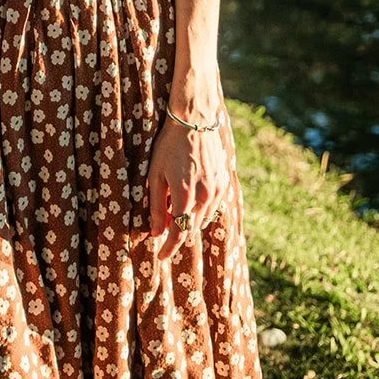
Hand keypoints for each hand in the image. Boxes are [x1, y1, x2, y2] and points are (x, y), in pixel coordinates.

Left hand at [146, 109, 229, 260]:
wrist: (194, 122)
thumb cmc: (169, 147)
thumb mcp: (155, 175)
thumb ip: (156, 206)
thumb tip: (154, 233)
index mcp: (185, 196)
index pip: (178, 233)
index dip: (169, 248)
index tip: (160, 257)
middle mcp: (205, 197)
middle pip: (190, 228)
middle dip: (176, 232)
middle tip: (162, 224)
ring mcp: (217, 191)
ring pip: (202, 220)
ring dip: (189, 221)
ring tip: (175, 207)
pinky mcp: (224, 184)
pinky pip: (212, 207)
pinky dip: (200, 210)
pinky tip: (190, 199)